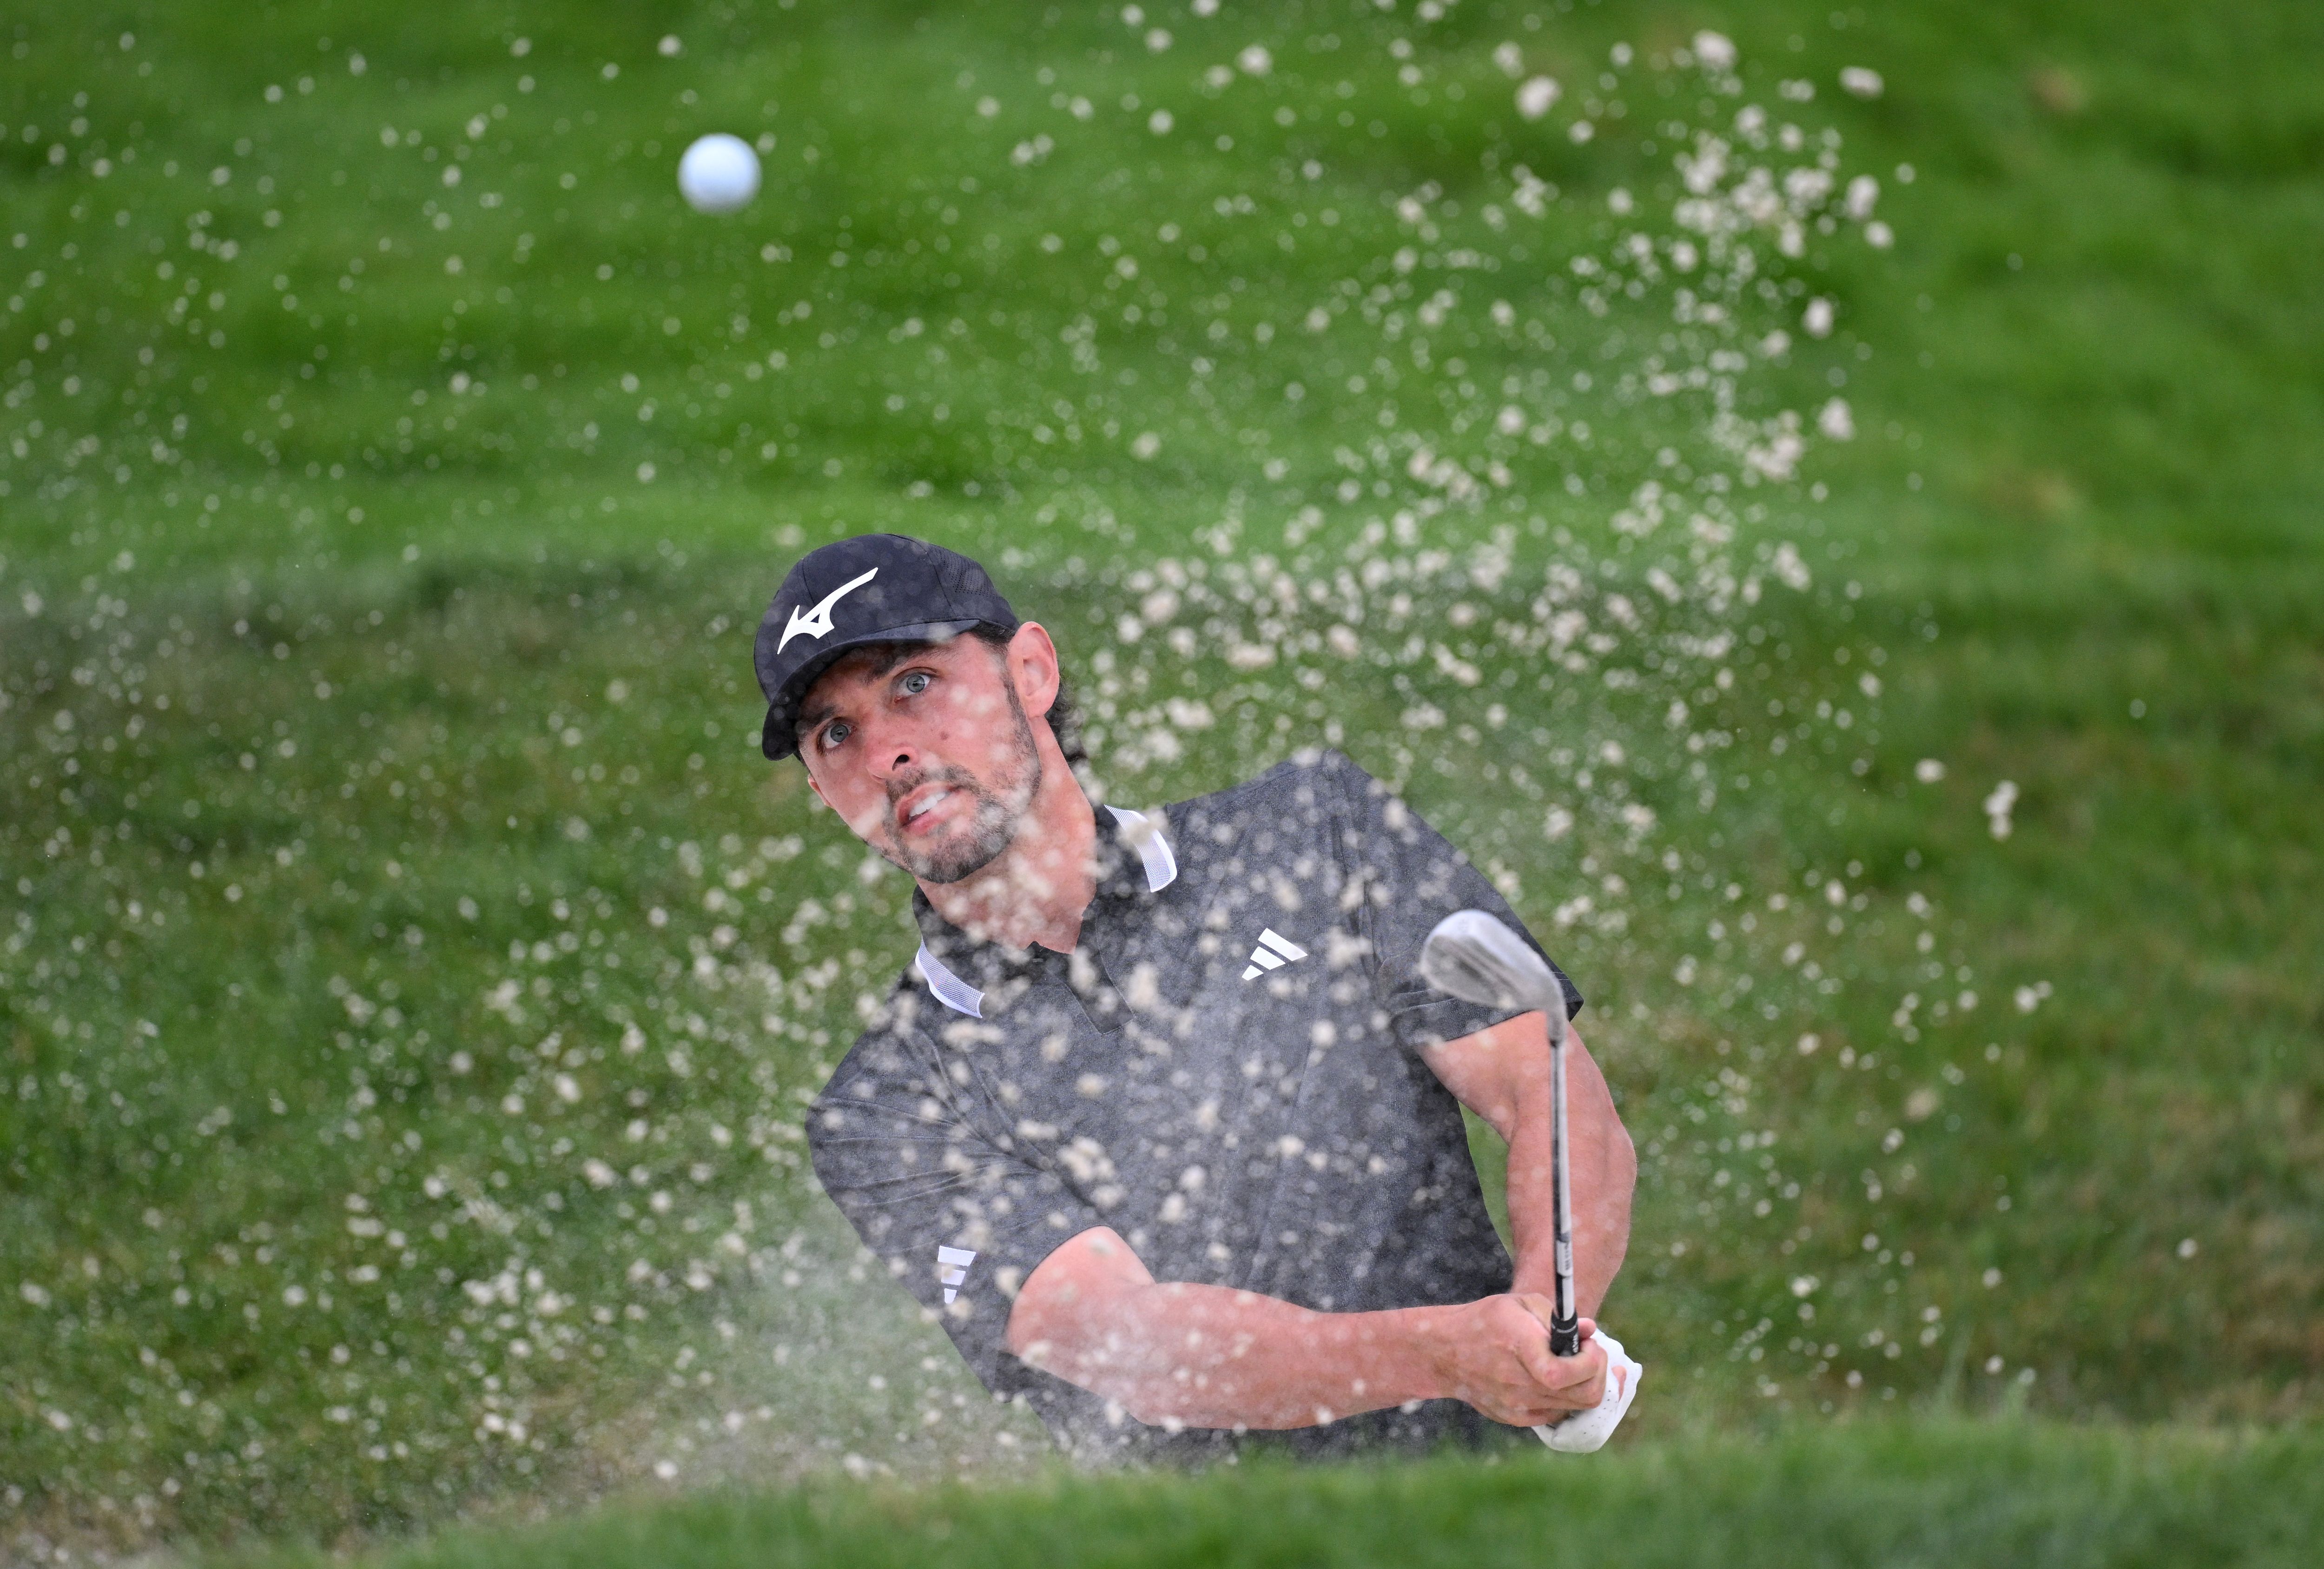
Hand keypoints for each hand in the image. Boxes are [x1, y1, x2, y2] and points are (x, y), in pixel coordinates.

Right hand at [1427, 1297, 1606, 1426]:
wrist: (1444, 1353)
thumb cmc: (1486, 1321)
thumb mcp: (1520, 1304)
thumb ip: (1558, 1317)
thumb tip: (1589, 1331)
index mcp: (1519, 1347)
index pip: (1564, 1372)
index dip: (1591, 1361)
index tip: (1589, 1344)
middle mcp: (1518, 1383)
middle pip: (1584, 1396)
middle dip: (1599, 1374)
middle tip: (1590, 1355)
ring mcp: (1517, 1405)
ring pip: (1575, 1407)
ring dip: (1584, 1385)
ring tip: (1574, 1364)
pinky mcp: (1515, 1418)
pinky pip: (1556, 1414)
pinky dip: (1565, 1398)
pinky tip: (1555, 1379)